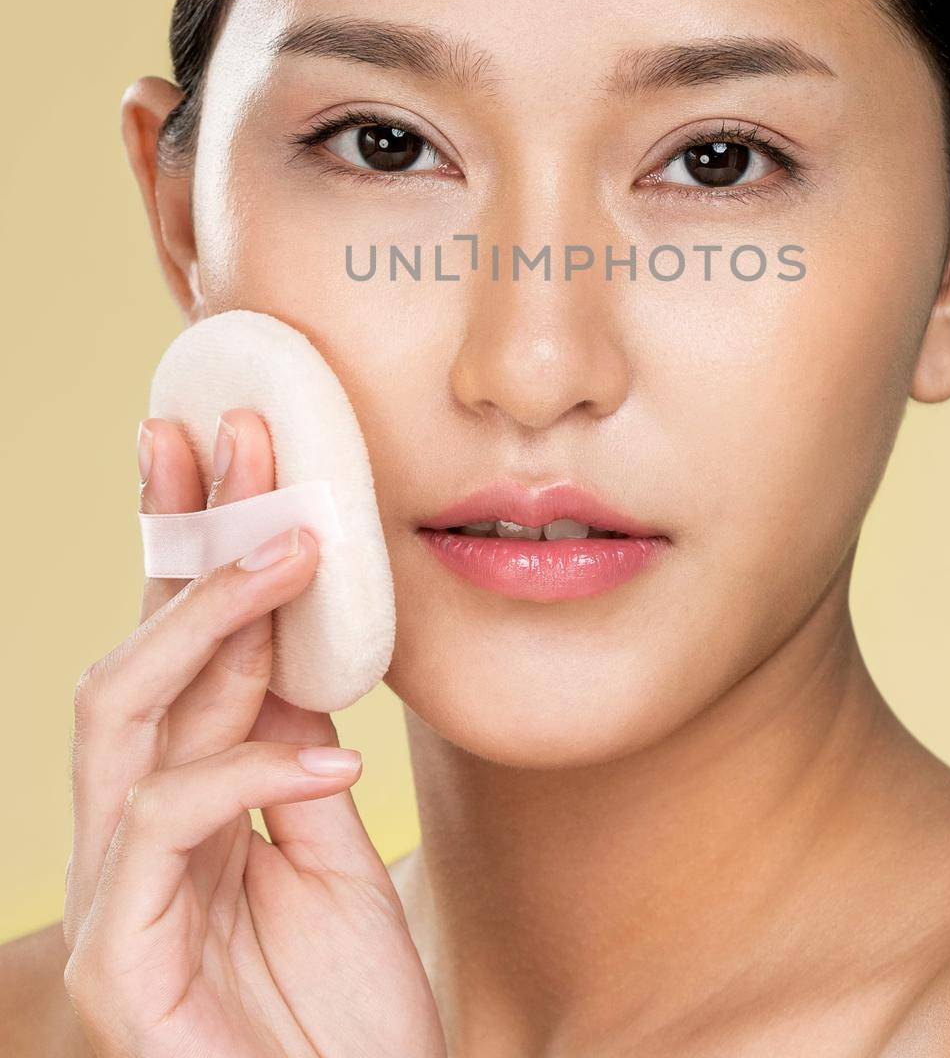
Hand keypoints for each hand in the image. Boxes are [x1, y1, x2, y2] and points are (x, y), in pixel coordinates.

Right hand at [62, 408, 444, 1057]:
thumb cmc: (343, 1012)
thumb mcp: (330, 844)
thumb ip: (295, 746)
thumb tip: (297, 632)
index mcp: (182, 799)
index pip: (175, 652)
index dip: (191, 543)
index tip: (226, 440)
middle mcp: (132, 833)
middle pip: (132, 657)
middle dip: (179, 541)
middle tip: (236, 441)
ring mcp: (115, 898)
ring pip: (120, 718)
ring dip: (207, 620)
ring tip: (291, 550)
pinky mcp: (121, 965)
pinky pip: (164, 825)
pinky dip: (247, 774)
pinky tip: (331, 764)